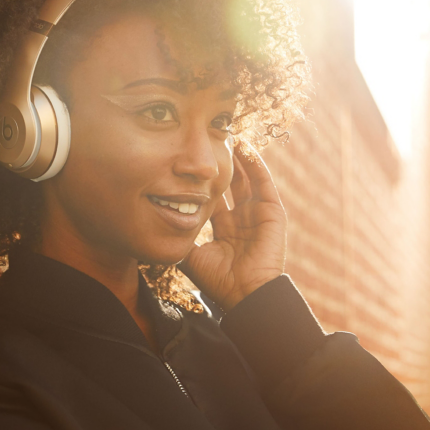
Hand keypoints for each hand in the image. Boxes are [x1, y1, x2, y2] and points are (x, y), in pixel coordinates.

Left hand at [180, 144, 286, 311]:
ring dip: (237, 158)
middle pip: (230, 184)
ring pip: (247, 178)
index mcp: (223, 229)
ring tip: (226, 135)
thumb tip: (156, 225)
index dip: (201, 180)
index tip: (188, 162)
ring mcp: (258, 214)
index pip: (212, 197)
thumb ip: (179, 238)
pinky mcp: (273, 212)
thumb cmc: (219, 280)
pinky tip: (245, 147)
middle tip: (208, 141)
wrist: (246, 294)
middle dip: (220, 164)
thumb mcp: (192, 256)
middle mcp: (241, 219)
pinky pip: (264, 182)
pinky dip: (255, 164)